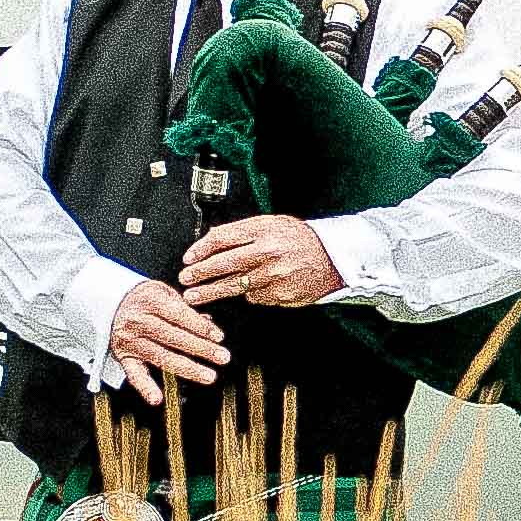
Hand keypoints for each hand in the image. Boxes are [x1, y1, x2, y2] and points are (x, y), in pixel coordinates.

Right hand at [102, 279, 229, 402]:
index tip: (219, 337)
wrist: (114, 303)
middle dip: (201, 348)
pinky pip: (134, 374)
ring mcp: (129, 340)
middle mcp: (136, 321)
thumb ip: (186, 309)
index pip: (179, 315)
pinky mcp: (123, 356)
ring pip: (161, 356)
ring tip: (209, 376)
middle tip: (223, 357)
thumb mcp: (165, 293)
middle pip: (173, 337)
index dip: (200, 327)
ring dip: (187, 368)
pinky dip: (144, 387)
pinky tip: (156, 398)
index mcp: (149, 300)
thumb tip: (210, 323)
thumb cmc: (146, 299)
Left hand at [180, 214, 341, 310]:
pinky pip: (255, 296)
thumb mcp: (273, 224)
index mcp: (264, 231)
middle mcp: (268, 253)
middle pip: (224, 264)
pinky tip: (250, 289)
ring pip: (235, 286)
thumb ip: (244, 231)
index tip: (189, 258)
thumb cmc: (302, 239)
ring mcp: (275, 276)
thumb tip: (212, 238)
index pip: (223, 238)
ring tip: (195, 297)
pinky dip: (249, 293)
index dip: (201, 249)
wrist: (335, 258)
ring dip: (212, 292)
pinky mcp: (281, 295)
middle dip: (200, 273)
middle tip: (185, 279)